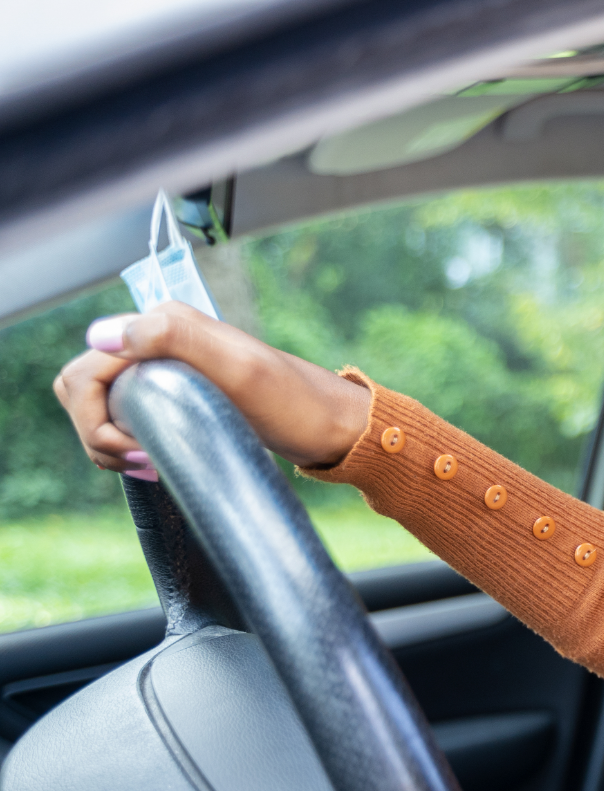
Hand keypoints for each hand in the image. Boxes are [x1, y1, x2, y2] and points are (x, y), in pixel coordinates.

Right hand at [52, 301, 369, 472]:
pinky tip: (154, 462)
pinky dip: (124, 445)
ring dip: (108, 443)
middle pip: (81, 388)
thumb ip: (174, 339)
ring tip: (151, 465)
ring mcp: (165, 370)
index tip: (139, 449)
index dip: (95, 417)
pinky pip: (122, 418)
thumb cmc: (296, 403)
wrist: (336, 427)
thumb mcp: (241, 371)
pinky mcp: (175, 397)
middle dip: (96, 432)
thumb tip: (101, 336)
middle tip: (143, 461)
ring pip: (98, 406)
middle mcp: (157, 341)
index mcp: (163, 325)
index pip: (84, 372)